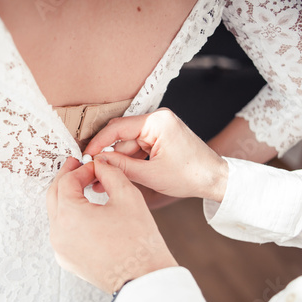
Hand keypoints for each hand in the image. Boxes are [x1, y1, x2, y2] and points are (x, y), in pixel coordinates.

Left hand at [47, 157, 176, 293]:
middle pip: (54, 195)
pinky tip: (84, 212)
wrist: (144, 279)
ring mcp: (60, 249)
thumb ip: (110, 172)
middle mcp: (58, 233)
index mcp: (69, 215)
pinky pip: (62, 231)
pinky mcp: (67, 260)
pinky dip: (70, 218)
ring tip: (82, 187)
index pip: (67, 181)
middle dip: (66, 178)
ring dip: (67, 197)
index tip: (96, 166)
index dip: (82, 169)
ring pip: (56, 214)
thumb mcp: (127, 196)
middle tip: (77, 166)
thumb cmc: (138, 241)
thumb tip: (99, 164)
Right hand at [85, 109, 228, 201]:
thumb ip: (121, 166)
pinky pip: (137, 148)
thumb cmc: (191, 175)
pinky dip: (129, 162)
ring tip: (104, 181)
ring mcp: (158, 128)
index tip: (86, 155)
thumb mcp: (151, 174)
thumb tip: (98, 161)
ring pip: (128, 145)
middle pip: (121, 136)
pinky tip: (119, 175)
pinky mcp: (160, 138)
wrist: (216, 180)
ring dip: (118, 162)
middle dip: (108, 155)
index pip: (117, 128)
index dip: (98, 142)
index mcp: (157, 122)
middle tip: (93, 171)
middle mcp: (157, 120)